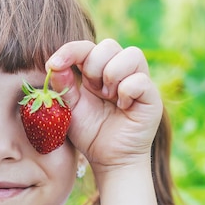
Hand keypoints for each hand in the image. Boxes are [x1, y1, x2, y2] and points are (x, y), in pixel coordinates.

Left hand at [46, 39, 162, 171]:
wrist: (109, 159)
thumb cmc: (90, 133)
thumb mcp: (70, 108)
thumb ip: (63, 86)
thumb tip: (54, 64)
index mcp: (98, 71)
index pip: (87, 47)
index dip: (70, 51)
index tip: (53, 64)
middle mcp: (120, 71)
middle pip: (109, 45)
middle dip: (94, 66)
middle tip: (94, 91)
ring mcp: (138, 81)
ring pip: (131, 54)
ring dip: (112, 75)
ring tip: (108, 97)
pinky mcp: (151, 96)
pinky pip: (141, 80)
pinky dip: (127, 91)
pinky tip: (122, 107)